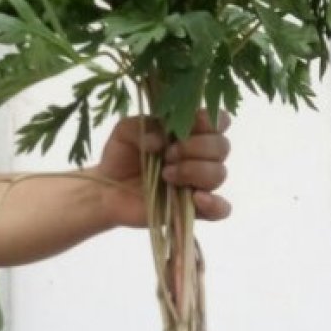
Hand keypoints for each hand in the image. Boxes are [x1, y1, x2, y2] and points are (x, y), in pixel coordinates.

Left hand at [96, 110, 230, 227]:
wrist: (109, 190)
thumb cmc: (121, 157)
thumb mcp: (124, 132)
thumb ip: (141, 127)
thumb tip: (160, 141)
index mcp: (190, 132)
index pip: (218, 121)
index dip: (208, 122)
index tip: (182, 130)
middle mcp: (200, 156)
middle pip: (222, 146)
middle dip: (195, 148)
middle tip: (167, 155)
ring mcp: (199, 183)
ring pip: (219, 173)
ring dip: (194, 171)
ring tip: (166, 175)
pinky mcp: (195, 209)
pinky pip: (221, 209)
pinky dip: (215, 203)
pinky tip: (196, 198)